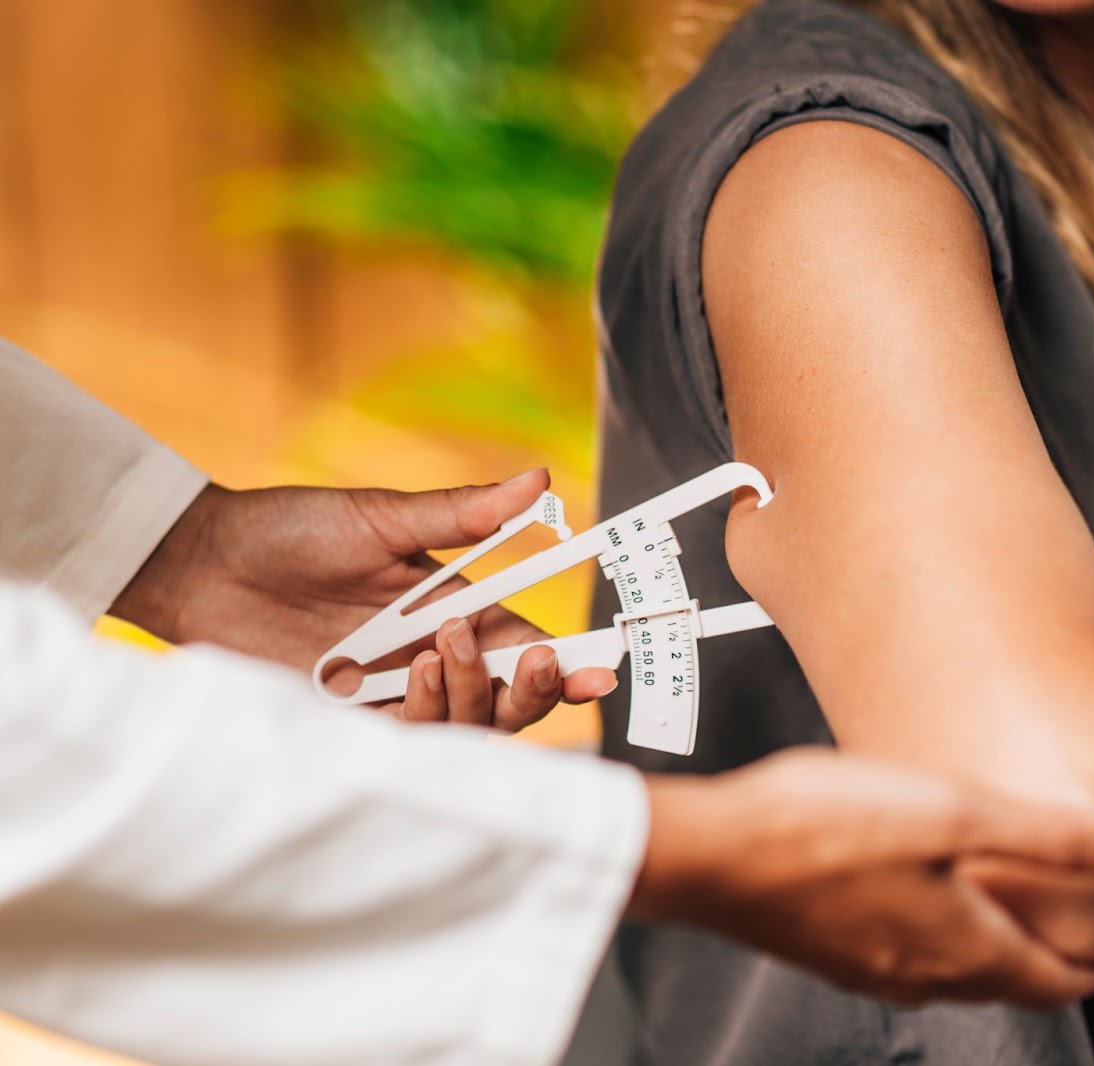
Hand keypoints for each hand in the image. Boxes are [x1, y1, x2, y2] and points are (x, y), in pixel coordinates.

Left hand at [110, 471, 615, 730]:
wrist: (201, 565)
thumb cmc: (290, 529)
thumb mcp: (382, 516)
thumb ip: (463, 512)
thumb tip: (542, 480)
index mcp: (454, 610)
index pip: (525, 648)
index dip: (568, 664)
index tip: (601, 670)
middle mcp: (432, 659)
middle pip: (509, 699)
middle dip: (534, 691)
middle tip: (532, 663)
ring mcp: (392, 695)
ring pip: (466, 727)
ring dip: (470, 696)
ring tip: (435, 651)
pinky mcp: (349, 724)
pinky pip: (409, 744)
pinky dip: (425, 719)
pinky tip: (410, 679)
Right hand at [628, 748, 1093, 1006]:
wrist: (713, 853)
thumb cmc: (825, 827)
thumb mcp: (954, 813)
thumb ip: (1053, 837)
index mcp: (966, 948)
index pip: (1061, 979)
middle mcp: (924, 974)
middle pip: (1012, 981)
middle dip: (1054, 954)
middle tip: (1079, 917)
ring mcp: (872, 968)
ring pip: (959, 971)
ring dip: (997, 945)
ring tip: (1011, 900)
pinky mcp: (832, 950)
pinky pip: (908, 956)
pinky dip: (941, 935)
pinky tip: (922, 893)